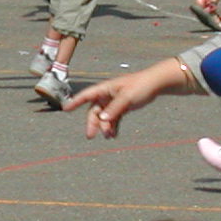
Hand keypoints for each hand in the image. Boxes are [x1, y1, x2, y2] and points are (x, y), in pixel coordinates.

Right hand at [66, 60, 189, 138]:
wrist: (155, 84)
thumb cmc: (140, 86)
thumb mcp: (127, 98)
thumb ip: (114, 109)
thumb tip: (102, 120)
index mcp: (105, 89)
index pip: (87, 95)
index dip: (75, 102)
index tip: (65, 109)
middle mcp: (107, 96)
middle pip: (94, 111)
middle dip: (93, 123)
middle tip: (91, 135)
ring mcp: (114, 102)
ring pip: (104, 117)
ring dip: (105, 127)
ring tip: (110, 136)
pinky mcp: (121, 108)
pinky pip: (114, 119)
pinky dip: (113, 127)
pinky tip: (114, 135)